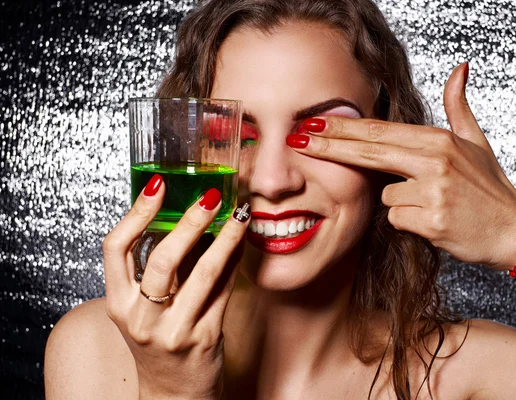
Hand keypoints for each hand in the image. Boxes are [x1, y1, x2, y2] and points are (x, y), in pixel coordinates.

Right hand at [102, 177, 249, 398]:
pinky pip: (225, 291)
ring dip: (225, 238)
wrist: (172, 395)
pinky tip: (242, 242)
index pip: (115, 249)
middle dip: (190, 222)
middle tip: (210, 196)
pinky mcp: (206, 338)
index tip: (158, 185)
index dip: (136, 212)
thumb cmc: (157, 343)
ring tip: (238, 213)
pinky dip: (235, 262)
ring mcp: (174, 331)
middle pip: (162, 259)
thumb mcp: (140, 310)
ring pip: (202, 273)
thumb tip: (184, 217)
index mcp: (117, 304)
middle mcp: (141, 318)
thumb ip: (152, 271)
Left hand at [288, 63, 515, 269]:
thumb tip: (458, 69)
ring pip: (384, 196)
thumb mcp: (476, 142)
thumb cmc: (490, 189)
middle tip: (298, 139)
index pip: (379, 132)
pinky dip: (409, 223)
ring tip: (432, 205)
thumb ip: (458, 106)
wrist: (513, 231)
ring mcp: (433, 191)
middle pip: (368, 151)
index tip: (314, 123)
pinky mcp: (430, 221)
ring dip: (400, 203)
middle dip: (329, 145)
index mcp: (439, 140)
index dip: (343, 127)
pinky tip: (433, 222)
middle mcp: (434, 161)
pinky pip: (397, 219)